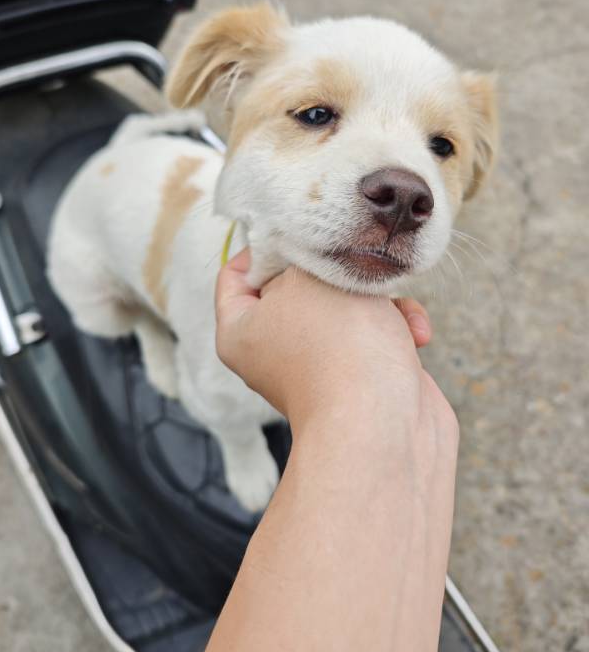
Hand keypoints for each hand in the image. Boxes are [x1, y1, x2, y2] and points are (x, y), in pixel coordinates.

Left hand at [216, 249, 436, 427]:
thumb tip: (317, 254)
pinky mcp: (362, 374)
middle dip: (337, 269)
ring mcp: (319, 364)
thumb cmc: (338, 343)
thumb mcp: (309, 275)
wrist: (384, 421)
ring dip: (376, 298)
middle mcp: (274, 350)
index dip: (266, 244)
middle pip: (298, 285)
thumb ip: (303, 252)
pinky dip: (394, 327)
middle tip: (356, 261)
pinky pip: (375, 332)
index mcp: (240, 330)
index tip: (302, 229)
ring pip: (344, 305)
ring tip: (392, 307)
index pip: (236, 274)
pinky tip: (414, 336)